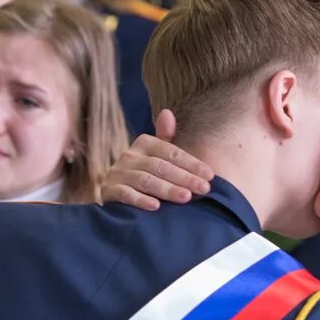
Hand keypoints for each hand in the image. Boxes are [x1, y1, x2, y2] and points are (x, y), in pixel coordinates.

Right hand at [98, 110, 213, 209]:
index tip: (210, 175)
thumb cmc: (145, 174)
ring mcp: (117, 173)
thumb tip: (167, 112)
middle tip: (204, 188)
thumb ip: (167, 138)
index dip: (192, 163)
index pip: (171, 152)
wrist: (117, 195)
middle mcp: (129, 155)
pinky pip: (125, 194)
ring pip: (145, 180)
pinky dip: (140, 200)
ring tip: (186, 197)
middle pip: (160, 166)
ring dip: (167, 189)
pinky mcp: (108, 191)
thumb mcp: (157, 156)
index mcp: (144, 143)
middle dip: (184, 178)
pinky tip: (156, 207)